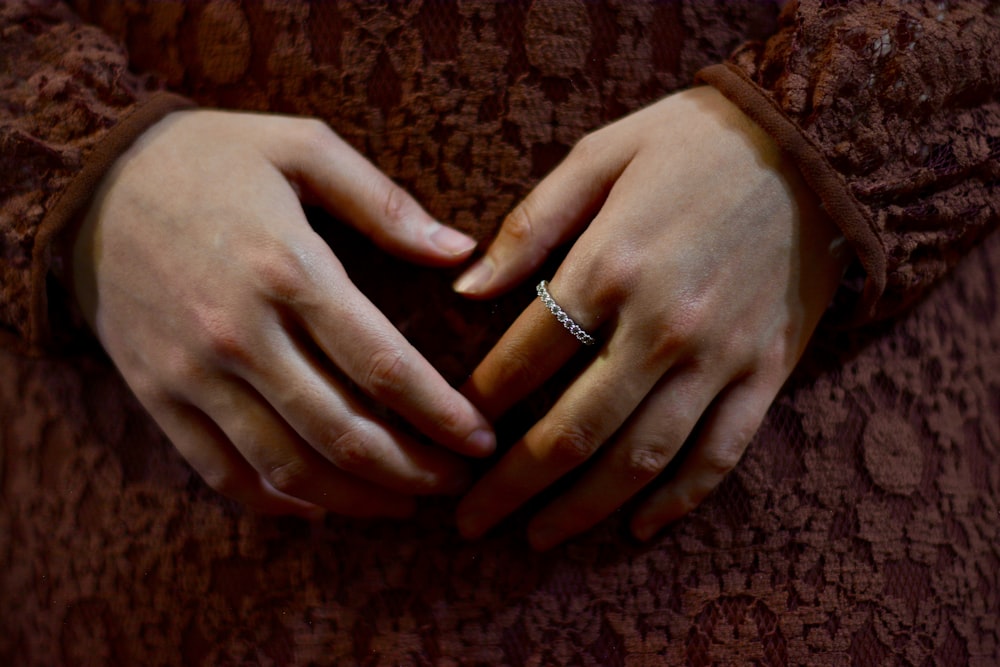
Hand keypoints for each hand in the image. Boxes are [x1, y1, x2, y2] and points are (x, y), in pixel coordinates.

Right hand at [73, 110, 494, 518]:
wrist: (89, 185)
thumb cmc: (210, 159)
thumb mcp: (300, 148)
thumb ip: (384, 203)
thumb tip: (462, 252)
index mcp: (288, 268)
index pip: (383, 365)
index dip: (441, 414)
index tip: (480, 439)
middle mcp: (241, 333)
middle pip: (342, 432)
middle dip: (413, 471)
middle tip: (455, 482)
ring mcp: (195, 373)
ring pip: (288, 466)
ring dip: (357, 499)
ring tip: (405, 504)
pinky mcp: (159, 396)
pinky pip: (222, 473)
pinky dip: (277, 502)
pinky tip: (321, 507)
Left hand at [452, 87, 850, 548]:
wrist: (815, 142)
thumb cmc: (692, 142)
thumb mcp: (600, 155)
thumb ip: (531, 224)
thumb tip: (465, 287)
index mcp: (610, 264)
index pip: (525, 358)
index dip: (479, 404)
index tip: (453, 431)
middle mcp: (660, 325)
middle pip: (572, 430)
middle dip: (512, 485)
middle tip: (470, 521)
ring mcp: (718, 357)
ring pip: (641, 458)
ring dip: (583, 509)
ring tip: (538, 539)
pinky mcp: (765, 372)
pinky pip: (720, 455)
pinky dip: (679, 500)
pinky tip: (639, 527)